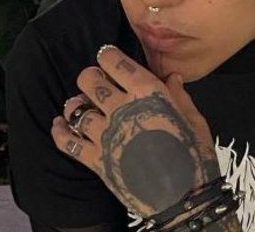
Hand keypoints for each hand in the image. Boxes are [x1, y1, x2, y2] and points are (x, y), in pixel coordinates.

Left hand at [51, 45, 220, 216]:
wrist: (184, 198)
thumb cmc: (195, 156)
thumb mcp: (195, 121)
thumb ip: (179, 96)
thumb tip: (171, 77)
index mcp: (148, 93)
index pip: (117, 63)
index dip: (107, 56)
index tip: (106, 56)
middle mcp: (122, 109)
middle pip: (90, 82)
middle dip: (89, 77)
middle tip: (92, 80)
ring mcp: (106, 135)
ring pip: (77, 110)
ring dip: (75, 104)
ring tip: (77, 104)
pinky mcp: (96, 160)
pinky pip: (69, 143)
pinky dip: (60, 132)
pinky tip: (58, 125)